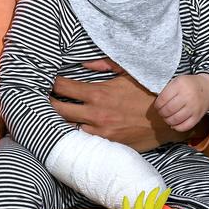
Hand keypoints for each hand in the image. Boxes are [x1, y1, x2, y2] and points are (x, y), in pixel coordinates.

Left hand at [50, 59, 191, 149]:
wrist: (167, 119)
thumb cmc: (148, 92)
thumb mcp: (129, 73)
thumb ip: (104, 64)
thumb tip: (83, 63)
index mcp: (99, 93)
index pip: (64, 87)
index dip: (52, 83)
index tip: (48, 82)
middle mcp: (95, 114)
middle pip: (58, 109)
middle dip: (47, 103)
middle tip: (41, 99)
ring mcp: (99, 132)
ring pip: (67, 128)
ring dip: (57, 122)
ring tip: (49, 117)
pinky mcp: (106, 145)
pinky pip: (82, 142)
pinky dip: (74, 136)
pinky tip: (68, 132)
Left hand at [153, 73, 208, 131]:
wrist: (208, 89)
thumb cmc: (188, 85)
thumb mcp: (177, 81)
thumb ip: (167, 91)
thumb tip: (157, 105)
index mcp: (180, 85)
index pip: (163, 99)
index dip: (157, 105)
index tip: (157, 106)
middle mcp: (188, 96)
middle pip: (168, 110)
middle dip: (162, 113)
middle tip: (162, 112)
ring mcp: (194, 107)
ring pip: (175, 120)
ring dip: (168, 121)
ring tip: (167, 117)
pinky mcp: (198, 117)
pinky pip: (184, 126)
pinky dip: (177, 127)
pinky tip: (174, 124)